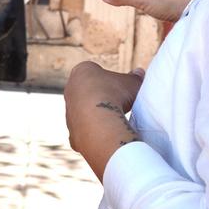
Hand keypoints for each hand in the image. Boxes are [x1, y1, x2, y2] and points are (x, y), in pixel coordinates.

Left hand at [63, 61, 144, 180]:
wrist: (99, 121)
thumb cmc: (116, 96)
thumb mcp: (132, 83)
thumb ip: (135, 78)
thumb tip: (139, 72)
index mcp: (82, 72)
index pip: (95, 73)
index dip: (109, 80)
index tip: (121, 88)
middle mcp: (70, 90)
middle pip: (87, 92)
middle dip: (101, 97)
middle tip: (118, 104)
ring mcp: (68, 112)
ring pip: (84, 114)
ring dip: (97, 117)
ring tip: (114, 122)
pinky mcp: (72, 132)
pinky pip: (85, 133)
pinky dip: (95, 135)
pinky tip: (107, 136)